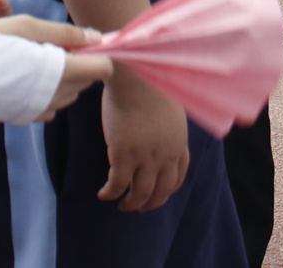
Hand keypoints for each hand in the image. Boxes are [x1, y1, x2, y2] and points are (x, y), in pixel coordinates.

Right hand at [0, 14, 112, 119]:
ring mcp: (38, 110)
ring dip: (63, 75)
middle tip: (51, 43)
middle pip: (86, 80)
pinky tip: (25, 74)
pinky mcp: (24, 117)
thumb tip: (97, 38)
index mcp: (59, 71)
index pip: (102, 69)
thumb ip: (66, 34)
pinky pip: (49, 104)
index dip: (95, 52)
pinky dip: (46, 89)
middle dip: (78, 61)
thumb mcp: (27, 27)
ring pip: (69, 93)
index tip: (80, 41)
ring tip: (35, 57)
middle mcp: (54, 96)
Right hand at [97, 66, 188, 211]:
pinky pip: (117, 185)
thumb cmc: (149, 83)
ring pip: (140, 194)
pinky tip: (103, 194)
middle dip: (150, 203)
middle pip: (161, 191)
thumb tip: (160, 130)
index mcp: (179, 143)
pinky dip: (110, 193)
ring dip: (131, 205)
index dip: (166, 190)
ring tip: (122, 206)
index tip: (157, 194)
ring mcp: (145, 157)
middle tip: (138, 207)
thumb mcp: (169, 108)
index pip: (178, 177)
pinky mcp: (123, 155)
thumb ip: (167, 126)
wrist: (135, 75)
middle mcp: (166, 155)